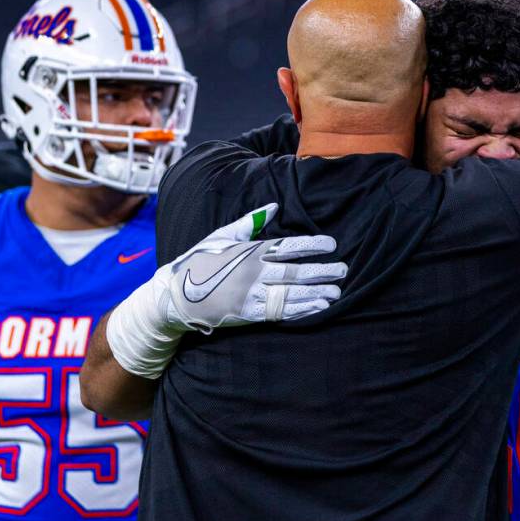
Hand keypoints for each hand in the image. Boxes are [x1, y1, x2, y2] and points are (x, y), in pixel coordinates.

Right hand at [165, 203, 346, 331]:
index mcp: (249, 251)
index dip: (312, 245)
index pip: (287, 245)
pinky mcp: (247, 314)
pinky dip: (301, 310)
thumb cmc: (199, 261)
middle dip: (321, 270)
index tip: (332, 244)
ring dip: (316, 292)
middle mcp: (252, 272)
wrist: (176, 294)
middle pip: (295, 271)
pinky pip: (280, 312)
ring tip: (337, 291)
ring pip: (291, 293)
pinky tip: (317, 308)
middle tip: (343, 269)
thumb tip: (274, 206)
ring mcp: (251, 294)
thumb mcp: (221, 236)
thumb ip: (250, 222)